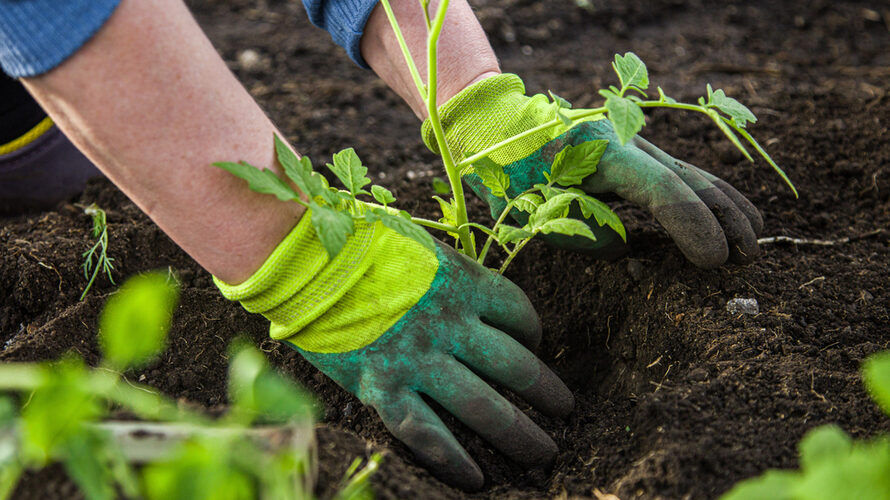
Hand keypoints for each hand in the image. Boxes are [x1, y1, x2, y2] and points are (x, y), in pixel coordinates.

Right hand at [216, 212, 572, 489]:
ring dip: (520, 433)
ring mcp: (419, 360)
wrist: (301, 257)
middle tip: (566, 411)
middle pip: (515, 366)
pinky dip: (455, 460)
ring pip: (483, 407)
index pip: (519, 313)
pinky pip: (428, 434)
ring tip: (544, 454)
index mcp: (463, 282)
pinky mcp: (383, 388)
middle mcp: (450, 324)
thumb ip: (448, 271)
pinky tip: (477, 480)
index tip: (534, 346)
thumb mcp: (418, 245)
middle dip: (547, 393)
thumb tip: (468, 294)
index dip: (534, 333)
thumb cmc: (357, 241)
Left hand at [423, 74, 762, 268]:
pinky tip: (733, 215)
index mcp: (601, 153)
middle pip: (690, 179)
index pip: (662, 191)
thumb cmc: (509, 172)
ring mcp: (635, 143)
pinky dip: (709, 196)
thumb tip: (624, 247)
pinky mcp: (635, 153)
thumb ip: (579, 232)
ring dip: (726, 207)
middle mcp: (627, 142)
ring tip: (754, 241)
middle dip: (724, 219)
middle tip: (746, 259)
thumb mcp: (531, 210)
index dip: (693, 226)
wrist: (500, 128)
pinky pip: (681, 175)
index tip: (713, 261)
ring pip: (693, 173)